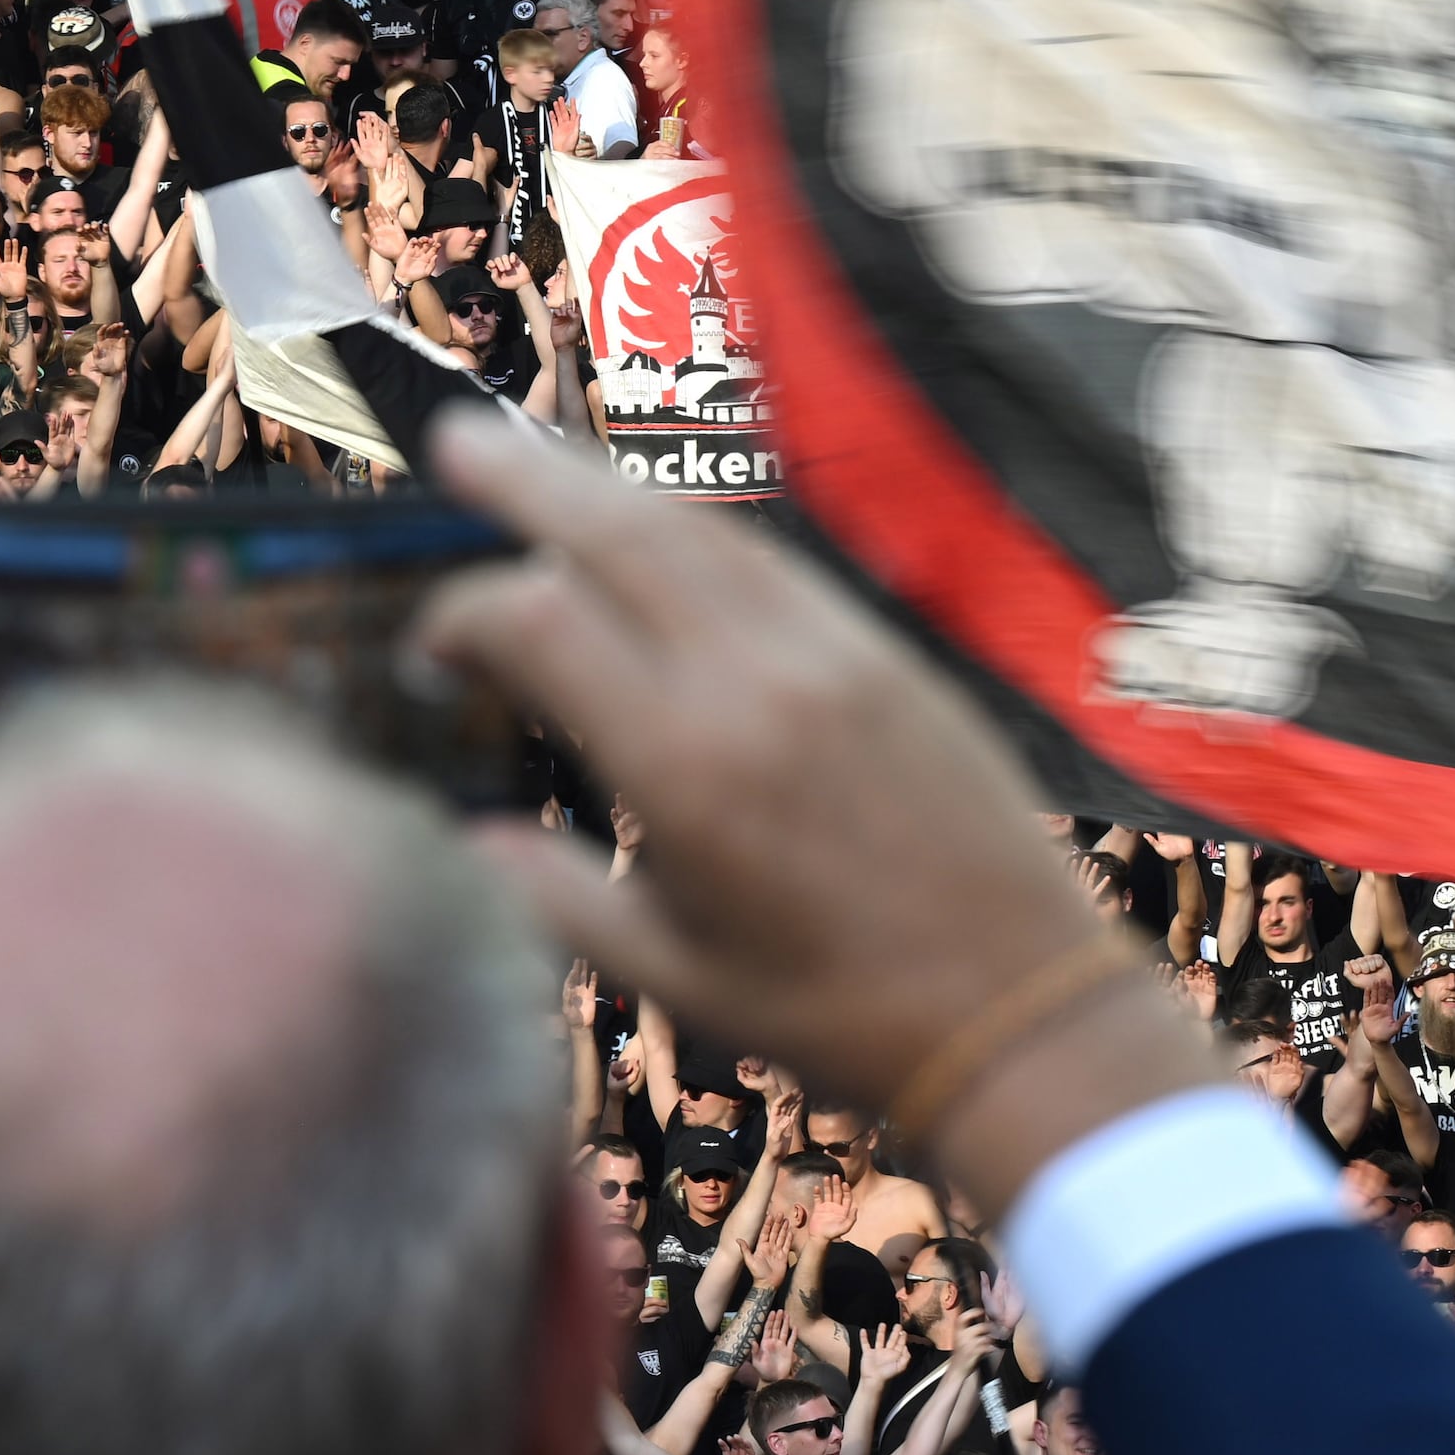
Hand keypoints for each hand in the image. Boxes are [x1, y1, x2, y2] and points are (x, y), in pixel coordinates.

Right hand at [414, 417, 1172, 1181]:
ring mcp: (834, 654)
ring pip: (702, 530)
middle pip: (618, 532)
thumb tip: (469, 838)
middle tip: (460, 437)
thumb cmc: (840, 1016)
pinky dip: (700, 535)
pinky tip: (664, 539)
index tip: (432, 646)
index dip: (464, 614)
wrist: (1022, 1012)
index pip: (540, 622)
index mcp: (687, 766)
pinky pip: (775, 563)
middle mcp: (757, 682)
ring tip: (544, 464)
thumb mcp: (673, 978)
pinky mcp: (890, 655)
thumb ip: (555, 898)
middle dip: (527, 479)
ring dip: (612, 490)